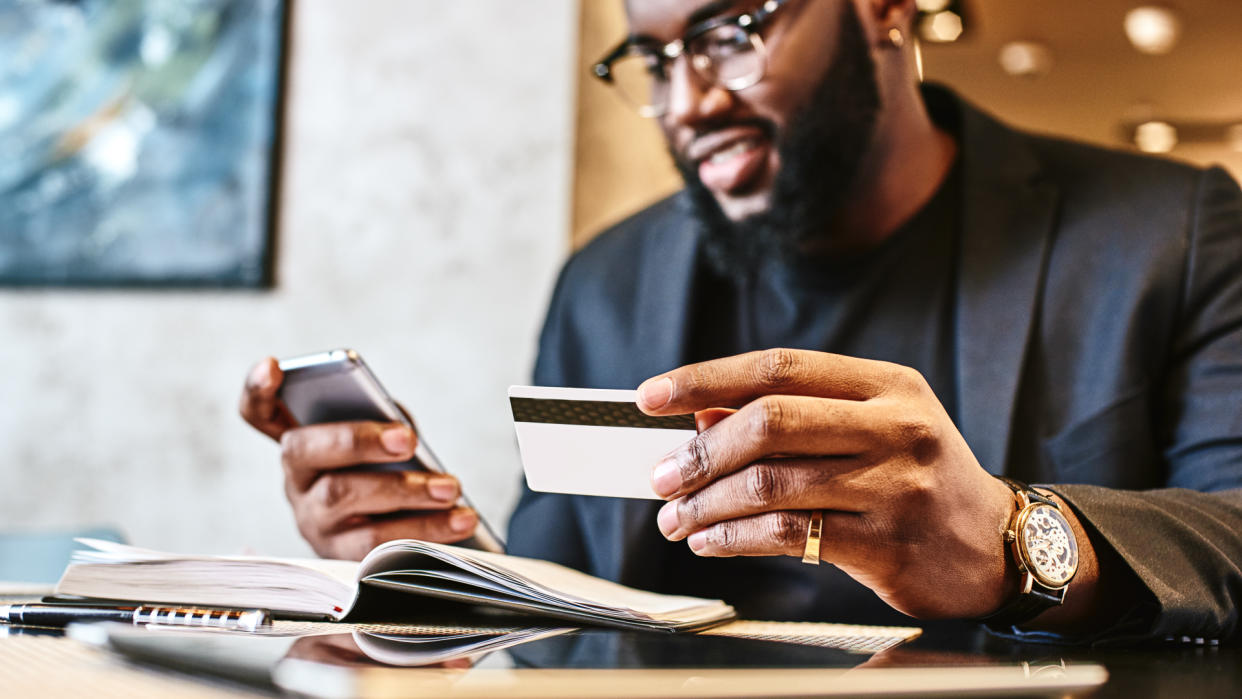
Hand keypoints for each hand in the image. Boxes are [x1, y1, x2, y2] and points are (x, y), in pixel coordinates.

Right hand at [239, 357, 477, 560]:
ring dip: (405, 493)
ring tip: (452, 488)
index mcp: (303, 443)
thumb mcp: (384, 441)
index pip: (259, 412)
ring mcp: (313, 522)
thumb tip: (401, 432)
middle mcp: (296, 481)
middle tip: (407, 440)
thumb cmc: (391, 473)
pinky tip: (462, 520)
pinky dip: (426, 530)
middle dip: (358, 441)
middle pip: (308, 452)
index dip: (258, 389)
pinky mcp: (341, 559)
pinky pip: (377, 548)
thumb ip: (384, 423)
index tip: (272, 365)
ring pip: (345, 500)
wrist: (403, 535)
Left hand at [636, 348, 1017, 618]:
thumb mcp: (870, 428)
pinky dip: (733, 538)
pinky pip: (787, 535)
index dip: (706, 379)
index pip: (780, 367)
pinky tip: (710, 541)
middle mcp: (896, 426)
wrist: (996, 546)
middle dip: (700, 451)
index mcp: (888, 385)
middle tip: (661, 476)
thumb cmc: (919, 479)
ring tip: (675, 516)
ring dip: (706, 503)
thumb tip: (701, 417)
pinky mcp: (886, 542)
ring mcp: (895, 484)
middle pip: (770, 421)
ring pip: (772, 483)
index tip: (652, 395)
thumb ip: (794, 417)